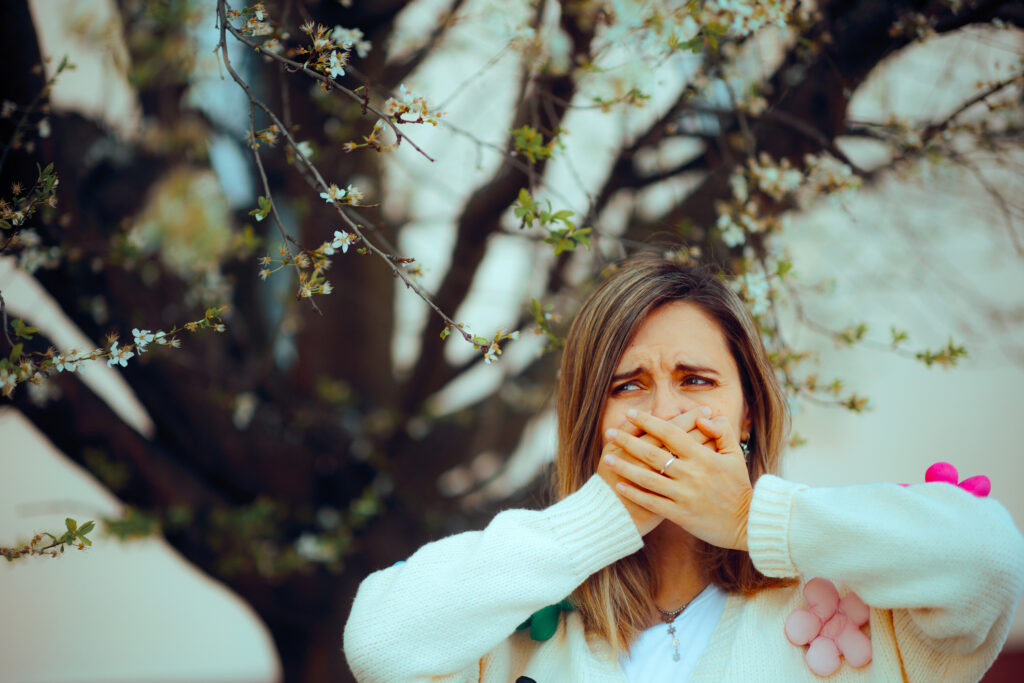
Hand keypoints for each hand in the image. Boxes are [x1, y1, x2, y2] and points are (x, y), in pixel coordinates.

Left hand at [602, 410, 751, 549]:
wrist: (748, 524)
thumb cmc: (739, 487)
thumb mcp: (735, 456)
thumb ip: (722, 432)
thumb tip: (704, 416)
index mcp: (703, 457)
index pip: (671, 433)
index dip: (649, 421)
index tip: (632, 412)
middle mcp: (691, 474)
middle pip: (653, 453)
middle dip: (628, 441)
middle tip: (609, 433)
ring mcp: (684, 495)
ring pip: (648, 478)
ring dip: (625, 467)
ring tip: (607, 458)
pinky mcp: (680, 514)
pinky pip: (652, 502)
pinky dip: (635, 493)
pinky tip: (620, 485)